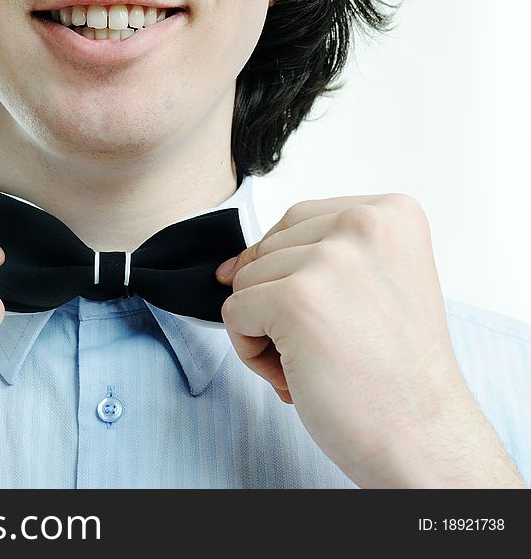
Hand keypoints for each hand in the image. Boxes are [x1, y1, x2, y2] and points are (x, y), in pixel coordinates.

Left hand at [216, 194, 524, 487]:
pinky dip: (251, 352)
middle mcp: (365, 223)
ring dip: (266, 329)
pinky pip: (233, 313)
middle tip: (333, 344)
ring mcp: (330, 260)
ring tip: (319, 360)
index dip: (297, 275)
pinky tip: (298, 374)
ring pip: (245, 280)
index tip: (345, 315)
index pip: (297, 222)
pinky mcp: (296, 299)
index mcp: (391, 212)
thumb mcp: (369, 285)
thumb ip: (310, 257)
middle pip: (268, 249)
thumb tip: (227, 267)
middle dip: (280, 302)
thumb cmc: (392, 370)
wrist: (421, 437)